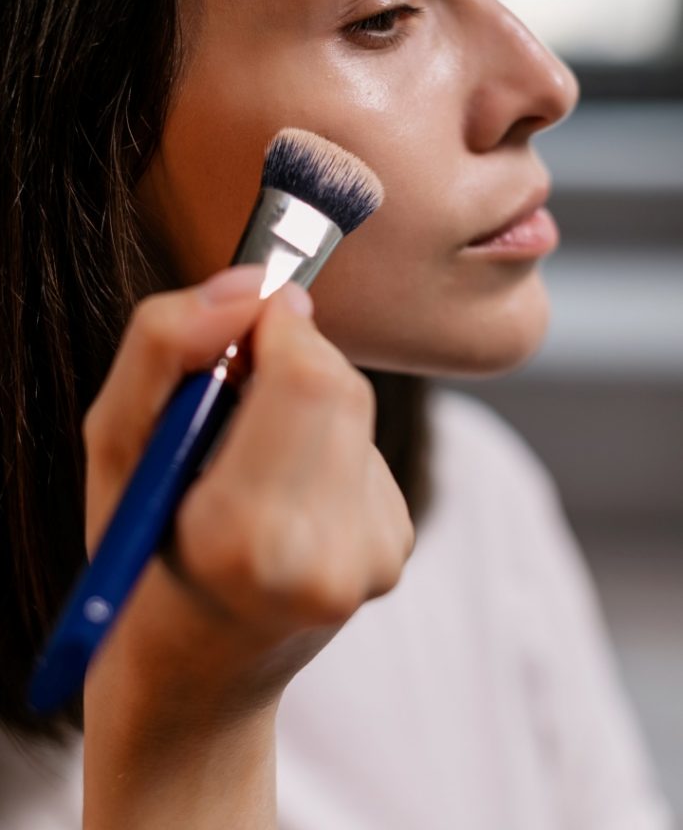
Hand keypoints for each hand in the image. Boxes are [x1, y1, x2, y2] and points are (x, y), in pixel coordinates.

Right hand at [81, 265, 413, 826]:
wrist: (194, 683)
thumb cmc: (137, 563)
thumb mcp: (114, 452)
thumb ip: (169, 350)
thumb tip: (253, 285)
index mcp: (250, 541)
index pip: (309, 377)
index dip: (273, 326)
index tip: (230, 327)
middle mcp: (332, 558)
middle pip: (340, 384)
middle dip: (285, 362)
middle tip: (228, 394)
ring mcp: (375, 560)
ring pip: (354, 408)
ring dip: (300, 403)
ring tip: (246, 459)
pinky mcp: (396, 550)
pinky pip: (365, 449)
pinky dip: (321, 443)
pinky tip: (281, 490)